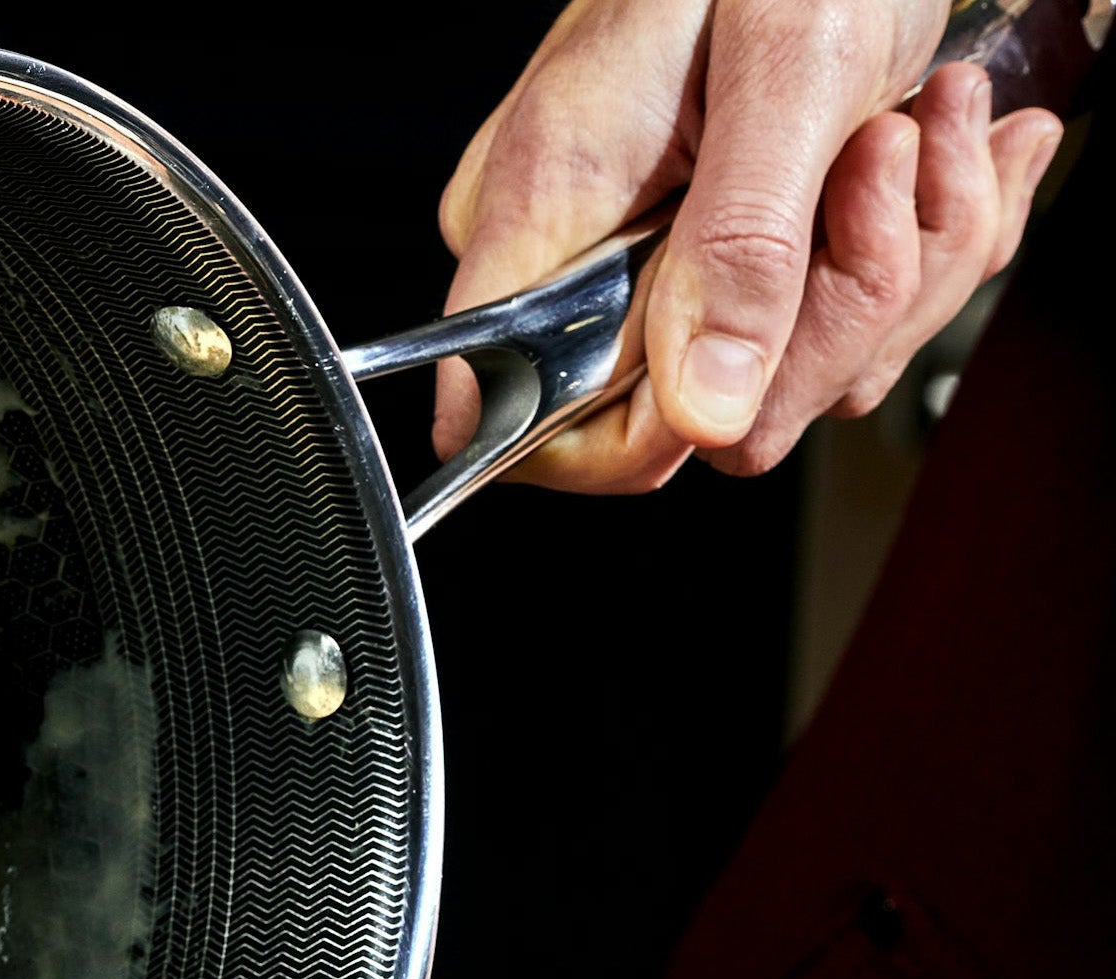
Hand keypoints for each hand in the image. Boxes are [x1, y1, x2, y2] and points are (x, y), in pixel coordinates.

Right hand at [435, 0, 1064, 489]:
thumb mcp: (791, 63)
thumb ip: (741, 246)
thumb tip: (703, 415)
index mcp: (544, 211)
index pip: (524, 421)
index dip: (646, 432)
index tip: (756, 349)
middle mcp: (583, 260)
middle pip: (688, 420)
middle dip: (836, 314)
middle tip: (885, 160)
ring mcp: (658, 267)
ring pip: (782, 384)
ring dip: (904, 263)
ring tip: (924, 125)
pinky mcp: (732, 262)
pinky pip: (828, 337)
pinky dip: (921, 244)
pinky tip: (937, 143)